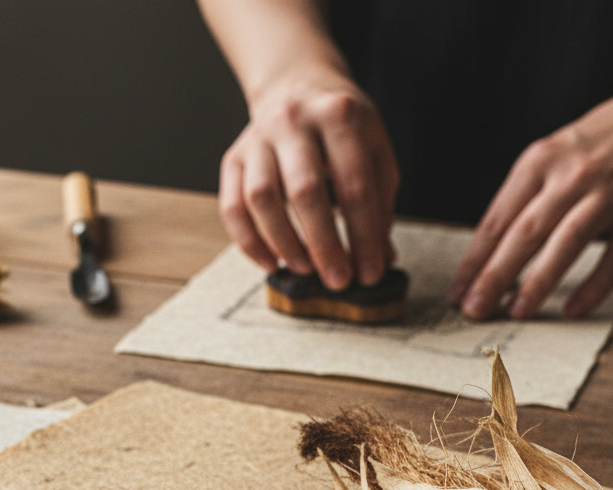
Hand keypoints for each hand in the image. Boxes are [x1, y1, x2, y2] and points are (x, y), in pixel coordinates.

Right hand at [219, 66, 399, 288]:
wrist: (296, 87)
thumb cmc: (341, 128)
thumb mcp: (375, 150)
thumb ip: (379, 203)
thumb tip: (379, 259)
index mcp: (339, 115)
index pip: (354, 185)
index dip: (364, 235)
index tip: (370, 272)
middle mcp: (293, 121)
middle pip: (304, 192)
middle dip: (324, 245)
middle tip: (337, 280)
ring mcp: (257, 138)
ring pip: (261, 198)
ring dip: (284, 243)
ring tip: (305, 269)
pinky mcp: (233, 157)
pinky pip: (232, 206)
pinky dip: (249, 242)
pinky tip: (271, 262)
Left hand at [450, 57, 612, 320]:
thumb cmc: (598, 143)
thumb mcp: (551, 155)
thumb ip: (522, 199)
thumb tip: (487, 256)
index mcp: (539, 160)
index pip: (496, 220)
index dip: (474, 261)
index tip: (457, 292)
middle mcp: (573, 174)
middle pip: (524, 233)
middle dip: (495, 276)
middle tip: (475, 309)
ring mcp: (612, 191)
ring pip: (566, 242)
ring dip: (538, 281)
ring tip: (516, 311)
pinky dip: (594, 285)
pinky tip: (573, 309)